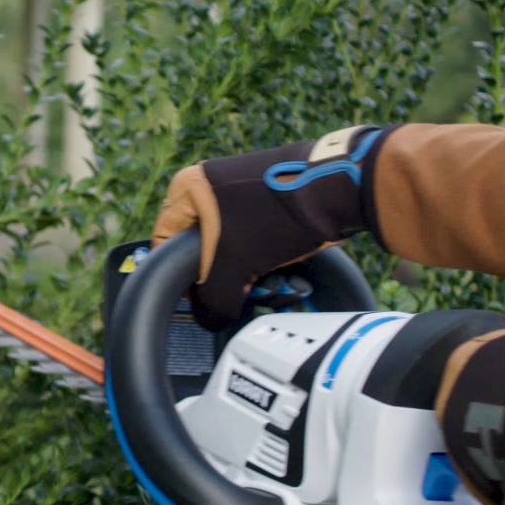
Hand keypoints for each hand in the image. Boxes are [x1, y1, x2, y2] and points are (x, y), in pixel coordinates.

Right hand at [151, 126, 388, 329]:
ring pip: (233, 250)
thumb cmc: (280, 215)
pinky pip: (256, 242)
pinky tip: (285, 274)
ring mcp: (242, 193)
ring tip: (273, 283)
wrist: (340, 190)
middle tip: (243, 290)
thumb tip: (210, 319)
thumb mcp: (234, 265)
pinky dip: (269, 261)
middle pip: (203, 251)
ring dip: (252, 274)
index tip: (200, 296)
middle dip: (226, 278)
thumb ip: (212, 299)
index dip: (179, 276)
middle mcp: (211, 186)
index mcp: (189, 189)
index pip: (164, 243)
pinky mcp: (269, 202)